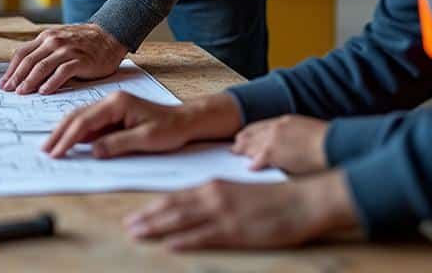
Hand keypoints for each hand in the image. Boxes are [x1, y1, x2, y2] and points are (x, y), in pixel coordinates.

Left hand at [0, 24, 127, 94]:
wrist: (110, 36)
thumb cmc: (84, 43)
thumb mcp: (60, 41)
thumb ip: (45, 53)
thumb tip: (26, 72)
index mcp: (46, 37)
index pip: (22, 54)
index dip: (11, 69)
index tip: (4, 82)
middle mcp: (53, 41)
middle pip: (29, 61)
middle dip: (16, 77)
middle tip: (9, 90)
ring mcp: (67, 50)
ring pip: (42, 67)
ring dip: (29, 81)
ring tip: (22, 92)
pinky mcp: (80, 59)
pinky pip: (62, 72)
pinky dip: (51, 82)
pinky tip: (44, 91)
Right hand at [43, 91, 241, 158]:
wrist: (185, 121)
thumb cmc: (170, 129)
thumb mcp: (146, 139)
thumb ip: (118, 144)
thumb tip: (93, 150)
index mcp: (117, 103)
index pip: (85, 121)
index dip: (68, 138)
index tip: (56, 151)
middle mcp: (110, 101)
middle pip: (77, 116)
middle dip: (60, 133)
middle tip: (46, 150)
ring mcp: (111, 106)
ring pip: (80, 118)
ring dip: (65, 132)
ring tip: (52, 147)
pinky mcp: (113, 115)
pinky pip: (90, 123)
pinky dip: (77, 132)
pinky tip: (68, 142)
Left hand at [124, 171, 358, 249]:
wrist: (303, 200)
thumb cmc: (273, 197)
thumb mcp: (237, 190)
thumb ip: (215, 196)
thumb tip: (193, 204)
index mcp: (213, 186)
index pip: (175, 197)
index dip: (153, 207)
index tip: (135, 214)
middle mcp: (213, 197)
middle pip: (172, 208)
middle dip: (147, 217)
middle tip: (128, 225)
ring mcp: (224, 214)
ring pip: (182, 221)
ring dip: (157, 227)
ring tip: (138, 233)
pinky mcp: (237, 231)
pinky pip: (205, 237)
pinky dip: (185, 241)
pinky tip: (170, 245)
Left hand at [232, 115, 328, 173]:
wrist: (334, 143)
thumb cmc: (328, 141)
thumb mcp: (307, 131)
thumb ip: (293, 136)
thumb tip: (289, 146)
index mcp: (284, 121)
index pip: (259, 126)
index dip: (249, 133)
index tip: (242, 138)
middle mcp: (275, 128)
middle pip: (251, 135)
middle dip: (242, 143)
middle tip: (234, 149)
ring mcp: (272, 139)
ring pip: (251, 146)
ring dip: (244, 153)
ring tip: (237, 158)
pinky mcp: (273, 152)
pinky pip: (257, 160)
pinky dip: (253, 165)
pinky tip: (250, 170)